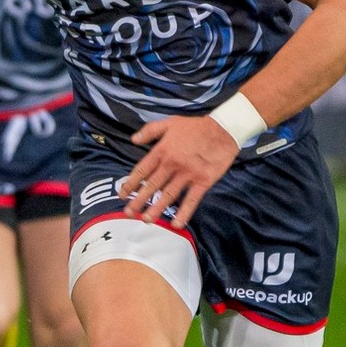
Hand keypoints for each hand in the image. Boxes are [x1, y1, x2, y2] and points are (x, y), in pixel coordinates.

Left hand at [122, 115, 240, 227]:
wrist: (223, 130)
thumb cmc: (196, 127)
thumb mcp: (170, 123)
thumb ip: (150, 130)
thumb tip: (133, 139)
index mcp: (162, 151)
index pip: (142, 170)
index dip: (130, 183)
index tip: (122, 194)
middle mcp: (172, 164)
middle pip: (152, 185)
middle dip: (139, 200)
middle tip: (128, 213)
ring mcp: (187, 174)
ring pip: (168, 195)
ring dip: (156, 208)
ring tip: (146, 220)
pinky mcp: (203, 181)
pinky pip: (191, 200)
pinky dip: (184, 213)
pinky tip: (176, 224)